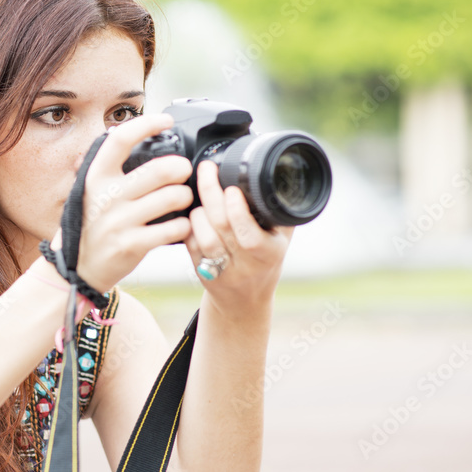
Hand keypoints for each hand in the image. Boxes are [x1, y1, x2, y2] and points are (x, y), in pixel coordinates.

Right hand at [59, 113, 193, 292]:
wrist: (77, 269)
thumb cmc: (90, 227)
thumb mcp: (89, 193)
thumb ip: (110, 172)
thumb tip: (138, 141)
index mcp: (94, 177)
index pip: (120, 140)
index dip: (145, 124)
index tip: (164, 121)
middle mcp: (106, 197)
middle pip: (158, 170)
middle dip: (181, 168)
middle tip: (184, 170)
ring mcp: (119, 222)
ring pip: (171, 198)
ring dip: (185, 196)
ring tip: (184, 199)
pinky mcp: (132, 245)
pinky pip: (172, 228)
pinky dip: (183, 225)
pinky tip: (180, 225)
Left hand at [184, 160, 293, 309]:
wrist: (244, 301)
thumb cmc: (264, 261)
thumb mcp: (282, 238)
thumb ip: (280, 211)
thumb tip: (282, 173)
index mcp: (269, 254)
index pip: (250, 235)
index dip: (237, 211)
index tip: (231, 188)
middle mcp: (245, 265)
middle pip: (222, 228)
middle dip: (211, 194)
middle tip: (206, 170)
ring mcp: (221, 271)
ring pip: (203, 238)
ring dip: (198, 212)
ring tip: (198, 196)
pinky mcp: (201, 272)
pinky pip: (190, 245)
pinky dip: (188, 225)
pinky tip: (190, 212)